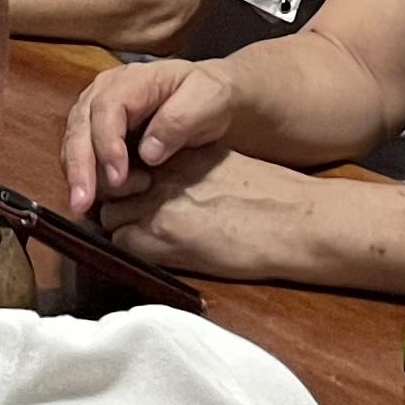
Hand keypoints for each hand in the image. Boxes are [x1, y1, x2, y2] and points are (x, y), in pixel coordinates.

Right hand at [61, 57, 241, 215]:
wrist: (209, 98)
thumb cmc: (208, 96)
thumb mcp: (207, 100)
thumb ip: (179, 121)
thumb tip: (148, 153)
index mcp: (132, 80)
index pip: (106, 109)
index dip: (107, 144)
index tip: (118, 177)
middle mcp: (104, 93)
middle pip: (79, 127)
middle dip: (79, 167)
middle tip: (82, 203)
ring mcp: (96, 113)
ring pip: (73, 144)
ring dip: (80, 177)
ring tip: (92, 207)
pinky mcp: (96, 134)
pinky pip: (80, 157)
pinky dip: (86, 180)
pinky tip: (97, 203)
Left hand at [98, 150, 348, 284]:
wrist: (294, 222)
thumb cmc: (272, 198)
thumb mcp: (221, 165)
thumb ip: (186, 169)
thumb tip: (164, 184)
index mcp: (179, 151)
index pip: (126, 159)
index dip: (126, 179)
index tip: (136, 192)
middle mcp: (162, 172)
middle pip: (111, 187)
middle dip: (118, 203)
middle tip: (137, 218)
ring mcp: (158, 204)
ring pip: (110, 217)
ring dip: (122, 228)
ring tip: (150, 239)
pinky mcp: (162, 239)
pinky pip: (122, 245)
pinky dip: (131, 251)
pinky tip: (158, 253)